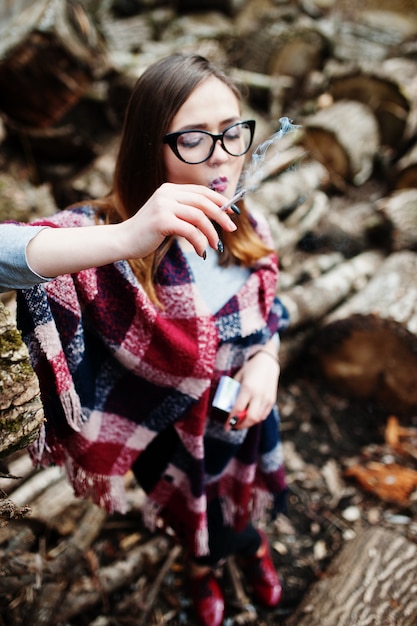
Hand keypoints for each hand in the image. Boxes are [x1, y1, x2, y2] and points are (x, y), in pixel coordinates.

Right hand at [121, 183, 236, 258]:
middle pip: (203, 202)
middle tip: (231, 229)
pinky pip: (190, 231)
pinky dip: (199, 242)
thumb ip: (186, 212)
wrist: (124, 240)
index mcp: (170, 189)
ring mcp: (164, 206)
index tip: (233, 211)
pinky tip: (201, 251)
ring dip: (211, 233)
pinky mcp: (162, 221)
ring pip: (199, 217)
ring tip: (216, 245)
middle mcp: (167, 194)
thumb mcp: (168, 216)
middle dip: (221, 216)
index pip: (201, 191)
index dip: (220, 200)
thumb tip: (216, 216)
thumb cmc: (148, 232)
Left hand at [225, 347, 279, 430]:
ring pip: (258, 419)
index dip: (231, 420)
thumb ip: (233, 390)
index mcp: (248, 388)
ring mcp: (267, 398)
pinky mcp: (272, 400)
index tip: (226, 426)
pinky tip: (249, 417)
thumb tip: (226, 404)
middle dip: (240, 425)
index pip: (238, 409)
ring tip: (240, 422)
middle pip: (250, 418)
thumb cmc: (250, 368)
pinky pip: (264, 415)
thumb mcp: (238, 376)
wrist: (268, 362)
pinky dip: (256, 419)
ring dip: (248, 423)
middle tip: (233, 426)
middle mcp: (259, 395)